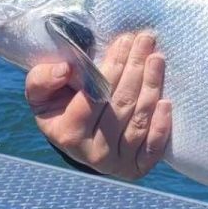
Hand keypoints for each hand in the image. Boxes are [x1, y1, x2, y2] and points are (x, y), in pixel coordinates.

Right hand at [24, 31, 171, 179]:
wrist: (75, 141)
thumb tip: (65, 70)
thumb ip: (42, 79)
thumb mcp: (41, 94)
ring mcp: (116, 163)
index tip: (124, 40)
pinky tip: (166, 101)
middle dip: (136, 68)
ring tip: (157, 58)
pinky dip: (161, 124)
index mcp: (68, 133)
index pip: (96, 95)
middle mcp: (93, 152)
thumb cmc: (60, 108)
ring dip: (151, 86)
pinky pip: (153, 147)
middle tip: (146, 40)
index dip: (113, 66)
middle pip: (121, 104)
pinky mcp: (136, 168)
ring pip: (139, 120)